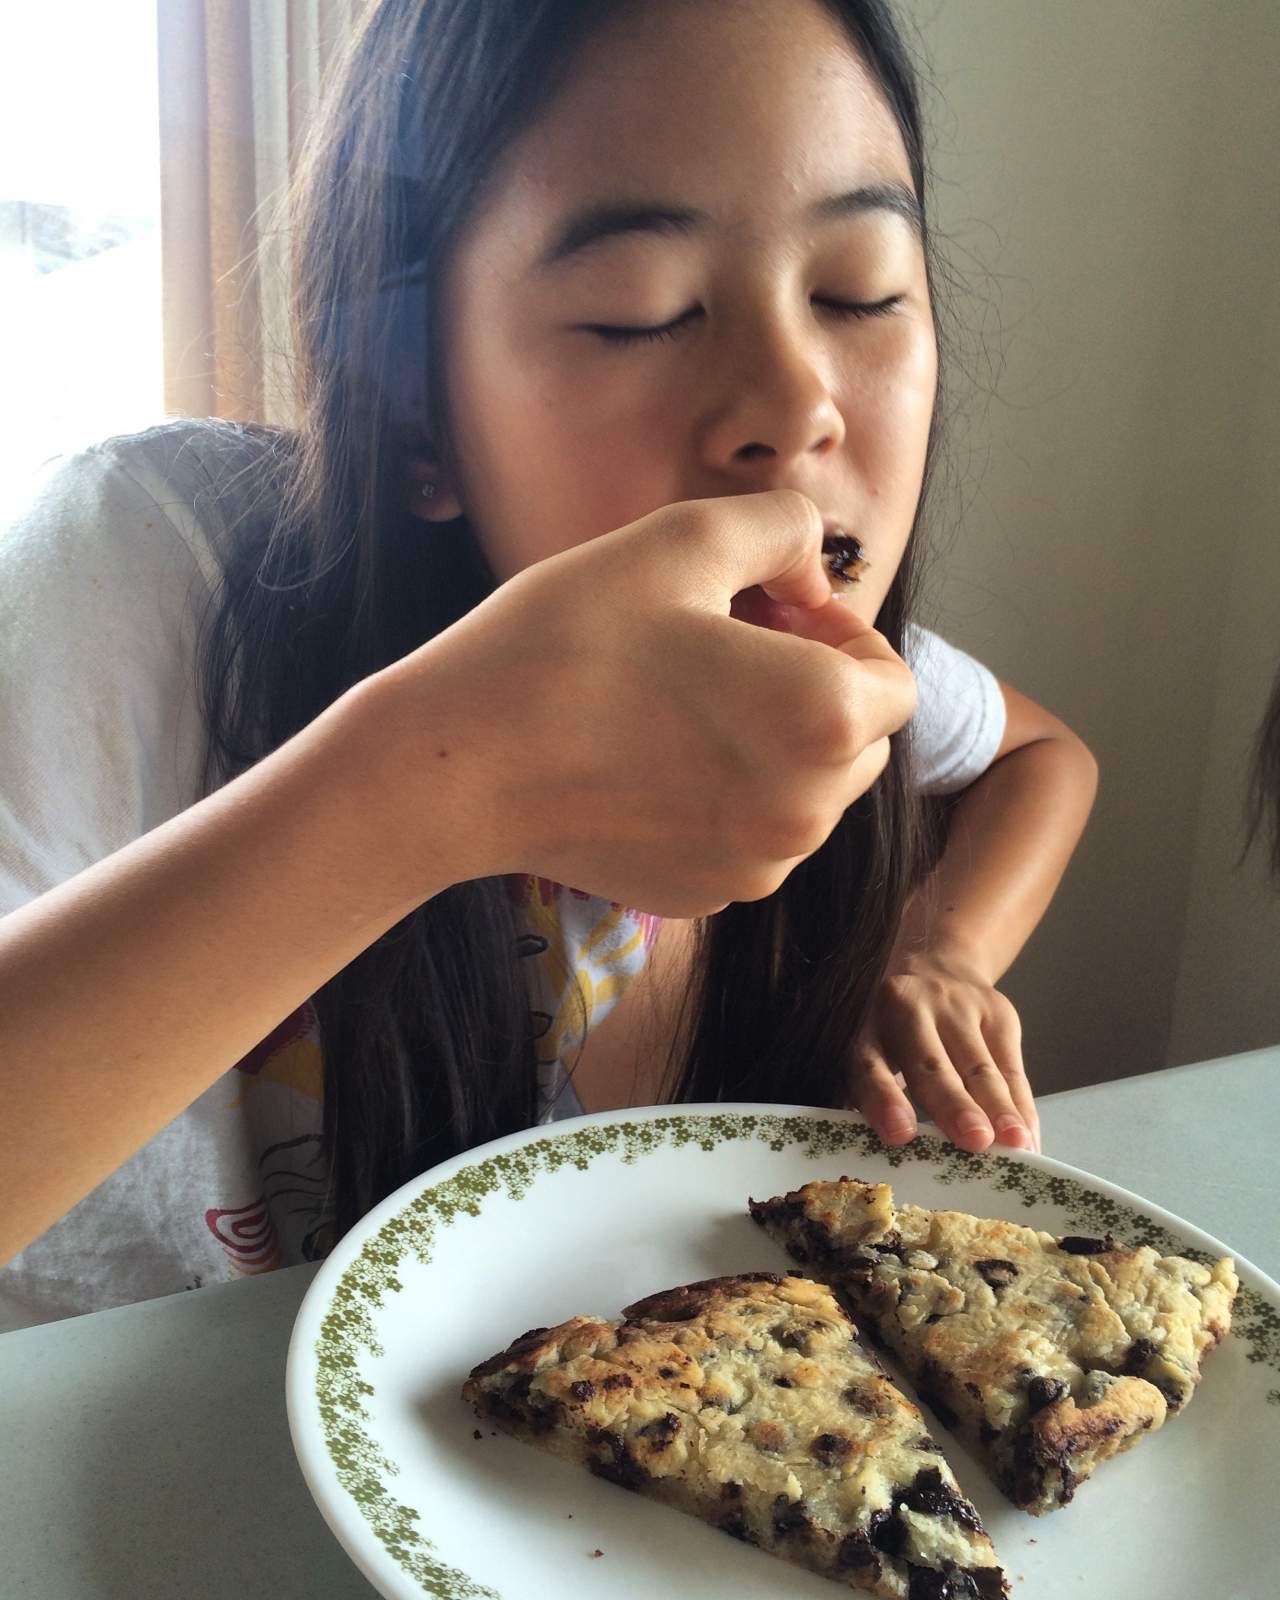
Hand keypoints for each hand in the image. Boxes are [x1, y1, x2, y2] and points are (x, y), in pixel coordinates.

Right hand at [382, 490, 916, 915]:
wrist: (455, 766)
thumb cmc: (563, 643)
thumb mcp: (681, 540)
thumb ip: (783, 530)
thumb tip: (815, 574)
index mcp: (822, 720)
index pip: (895, 683)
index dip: (841, 638)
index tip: (770, 616)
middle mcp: (807, 811)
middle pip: (857, 743)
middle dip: (814, 691)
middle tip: (725, 650)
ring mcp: (755, 867)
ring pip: (805, 794)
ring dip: (771, 747)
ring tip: (681, 703)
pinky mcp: (702, 895)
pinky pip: (748, 837)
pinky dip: (725, 798)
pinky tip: (649, 759)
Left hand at [849, 951, 1040, 1153]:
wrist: (934, 967)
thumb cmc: (891, 1032)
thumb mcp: (867, 1050)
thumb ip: (869, 1096)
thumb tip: (885, 1154)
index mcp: (866, 1026)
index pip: (870, 1064)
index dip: (884, 1098)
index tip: (901, 1133)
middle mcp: (909, 1009)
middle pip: (931, 1063)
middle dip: (954, 1104)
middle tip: (974, 1140)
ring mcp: (957, 1007)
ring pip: (980, 1066)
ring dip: (1000, 1108)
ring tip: (1016, 1143)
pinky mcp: (997, 1013)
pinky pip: (1013, 1067)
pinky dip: (1022, 1107)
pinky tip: (1029, 1138)